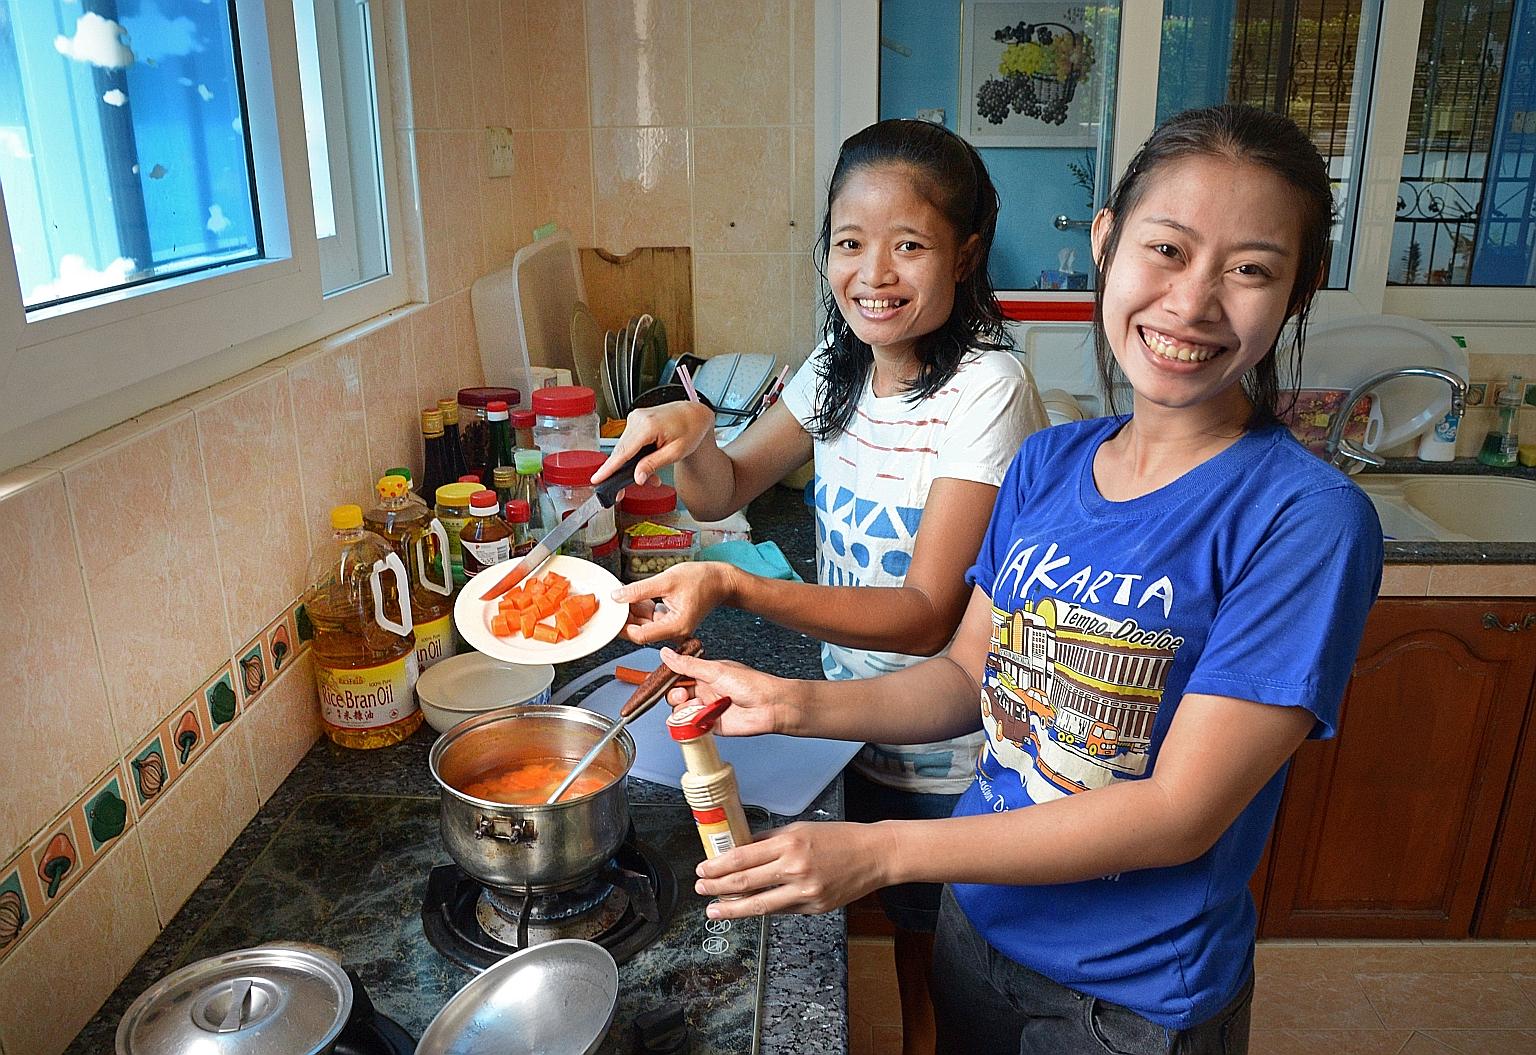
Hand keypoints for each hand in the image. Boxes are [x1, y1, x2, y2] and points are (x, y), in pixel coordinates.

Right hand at [592, 401, 716, 485]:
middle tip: (623, 492)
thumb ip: (653, 464)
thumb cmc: (690, 429)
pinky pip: (629, 442)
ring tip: (651, 477)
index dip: (609, 468)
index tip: (597, 478)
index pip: (623, 451)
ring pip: (624, 448)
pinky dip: (635, 455)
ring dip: (633, 464)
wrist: (694, 414)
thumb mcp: (675, 452)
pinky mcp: (635, 420)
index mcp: (648, 425)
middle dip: (623, 472)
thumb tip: (637, 477)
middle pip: (621, 452)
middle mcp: (638, 418)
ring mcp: (635, 418)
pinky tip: (647, 463)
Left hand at [614, 562, 737, 644]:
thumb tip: (618, 597)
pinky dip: (642, 607)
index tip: (612, 613)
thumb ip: (639, 590)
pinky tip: (637, 595)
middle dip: (626, 615)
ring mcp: (672, 628)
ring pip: (644, 624)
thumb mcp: (667, 580)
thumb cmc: (703, 580)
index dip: (622, 625)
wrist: (721, 581)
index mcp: (675, 627)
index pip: (640, 635)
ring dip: (633, 611)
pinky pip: (651, 618)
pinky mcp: (671, 621)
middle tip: (614, 599)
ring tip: (626, 593)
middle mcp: (674, 632)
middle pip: (640, 631)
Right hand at [655, 646, 788, 737]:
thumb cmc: (751, 684)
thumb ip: (688, 665)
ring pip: (681, 712)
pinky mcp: (710, 725)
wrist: (769, 706)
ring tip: (697, 707)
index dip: (668, 679)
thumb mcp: (715, 670)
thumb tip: (666, 653)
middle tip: (683, 695)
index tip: (659, 681)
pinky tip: (698, 718)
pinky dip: (690, 724)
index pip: (678, 676)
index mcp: (705, 674)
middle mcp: (704, 691)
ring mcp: (706, 709)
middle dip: (674, 695)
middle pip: (675, 695)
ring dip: (683, 710)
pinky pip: (691, 726)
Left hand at [695, 821, 890, 918]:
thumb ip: (770, 841)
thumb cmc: (839, 838)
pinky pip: (782, 910)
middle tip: (700, 889)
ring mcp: (805, 892)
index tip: (702, 869)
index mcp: (789, 843)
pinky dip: (763, 908)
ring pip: (760, 905)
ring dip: (732, 909)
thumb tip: (741, 850)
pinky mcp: (814, 908)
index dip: (718, 866)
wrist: (874, 855)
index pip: (743, 857)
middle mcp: (795, 868)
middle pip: (745, 883)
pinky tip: (749, 908)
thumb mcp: (800, 829)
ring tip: (713, 910)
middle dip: (717, 888)